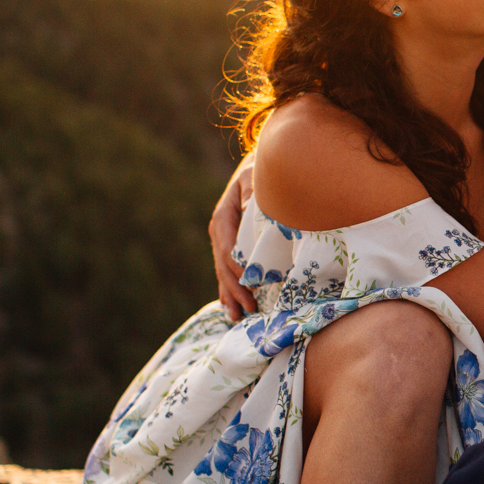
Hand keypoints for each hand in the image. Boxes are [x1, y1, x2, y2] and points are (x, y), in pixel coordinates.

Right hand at [211, 161, 256, 321]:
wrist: (259, 167)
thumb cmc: (262, 172)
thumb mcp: (257, 178)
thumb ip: (255, 195)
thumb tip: (254, 208)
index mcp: (224, 215)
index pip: (228, 249)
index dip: (238, 269)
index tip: (251, 284)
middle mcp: (221, 230)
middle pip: (224, 266)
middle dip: (235, 289)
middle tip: (249, 309)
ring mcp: (224, 239)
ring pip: (224, 272)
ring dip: (231, 295)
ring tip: (238, 316)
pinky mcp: (232, 245)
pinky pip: (228, 270)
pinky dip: (230, 289)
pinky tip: (231, 307)